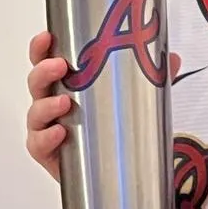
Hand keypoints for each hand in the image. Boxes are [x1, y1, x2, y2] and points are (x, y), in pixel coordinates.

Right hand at [25, 32, 181, 181]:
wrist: (113, 172)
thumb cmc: (114, 127)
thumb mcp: (136, 99)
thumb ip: (152, 79)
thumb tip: (172, 58)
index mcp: (68, 84)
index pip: (48, 60)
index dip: (42, 48)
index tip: (48, 36)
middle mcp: (52, 103)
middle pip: (37, 83)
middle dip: (43, 71)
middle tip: (60, 66)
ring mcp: (47, 128)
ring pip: (35, 113)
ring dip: (46, 105)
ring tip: (64, 103)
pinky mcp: (48, 154)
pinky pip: (38, 144)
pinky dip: (46, 137)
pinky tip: (61, 133)